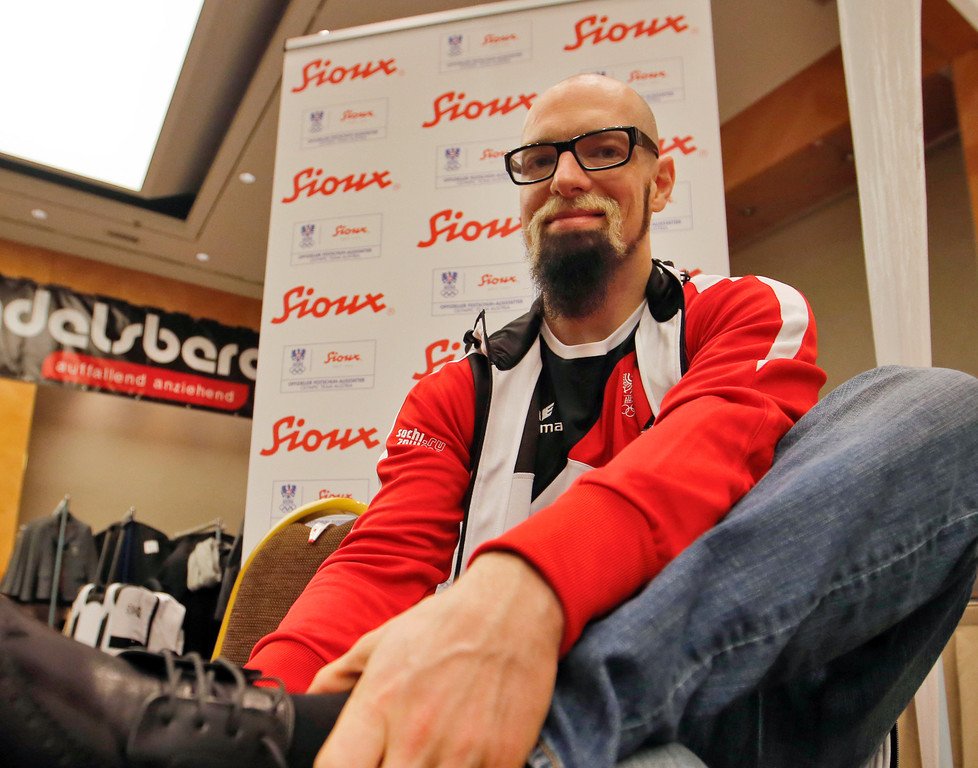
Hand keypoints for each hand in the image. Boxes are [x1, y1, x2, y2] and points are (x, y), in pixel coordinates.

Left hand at [309, 552, 563, 766]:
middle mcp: (414, 735)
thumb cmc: (445, 623)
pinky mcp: (501, 760)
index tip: (348, 765)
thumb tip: (312, 697)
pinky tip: (459, 759)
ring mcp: (460, 753)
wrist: (513, 607)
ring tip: (424, 758)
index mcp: (378, 705)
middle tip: (390, 757)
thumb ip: (339, 676)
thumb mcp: (380, 640)